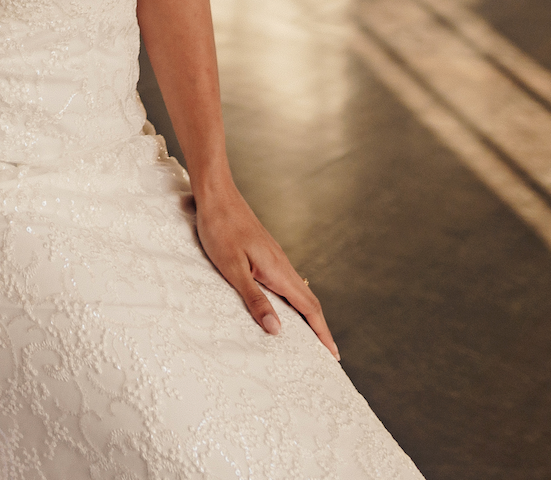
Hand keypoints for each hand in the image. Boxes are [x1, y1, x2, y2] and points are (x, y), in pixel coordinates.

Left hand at [192, 181, 338, 359]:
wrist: (216, 194)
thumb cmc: (220, 229)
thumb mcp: (232, 269)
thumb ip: (255, 299)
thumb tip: (276, 330)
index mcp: (279, 271)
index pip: (310, 308)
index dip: (323, 333)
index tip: (334, 356)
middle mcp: (282, 265)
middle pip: (309, 302)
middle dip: (319, 329)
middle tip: (325, 354)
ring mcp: (275, 258)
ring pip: (298, 292)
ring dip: (307, 316)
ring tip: (307, 338)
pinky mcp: (265, 253)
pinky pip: (285, 283)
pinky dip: (292, 302)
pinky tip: (282, 307)